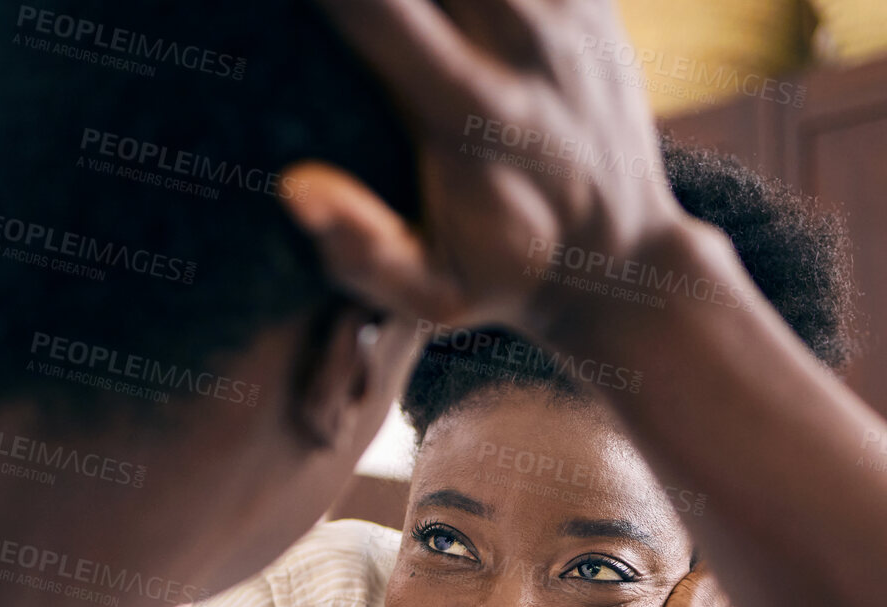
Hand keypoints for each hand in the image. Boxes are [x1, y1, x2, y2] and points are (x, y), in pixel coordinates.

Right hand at [284, 0, 690, 337]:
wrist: (623, 261)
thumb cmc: (506, 278)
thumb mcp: (435, 296)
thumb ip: (363, 251)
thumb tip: (295, 189)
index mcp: (475, 115)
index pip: (379, 11)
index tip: (263, 1)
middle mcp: (525, 49)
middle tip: (338, 11)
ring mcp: (566, 16)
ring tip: (397, 17)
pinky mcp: (591, 1)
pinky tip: (451, 15)